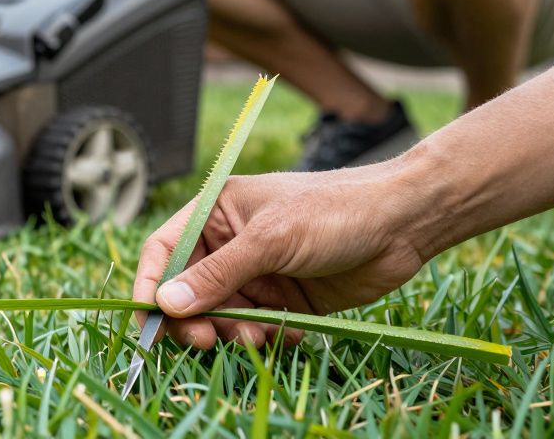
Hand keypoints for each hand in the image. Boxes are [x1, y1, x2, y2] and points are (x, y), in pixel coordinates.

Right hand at [132, 161, 429, 347]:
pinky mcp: (284, 298)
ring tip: (262, 335)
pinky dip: (266, 336)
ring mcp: (257, 271)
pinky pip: (256, 325)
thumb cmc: (335, 211)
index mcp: (216, 211)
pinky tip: (290, 333)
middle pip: (187, 290)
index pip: (164, 249)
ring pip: (221, 314)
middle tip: (208, 341)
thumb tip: (166, 304)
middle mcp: (230, 242)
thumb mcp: (272, 240)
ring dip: (234, 331)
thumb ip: (219, 274)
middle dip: (195, 318)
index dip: (150, 285)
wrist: (404, 223)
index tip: (149, 322)